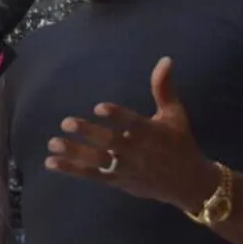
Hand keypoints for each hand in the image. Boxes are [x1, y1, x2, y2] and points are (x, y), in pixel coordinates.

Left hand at [44, 57, 219, 213]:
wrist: (189, 183)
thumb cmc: (181, 144)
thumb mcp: (175, 115)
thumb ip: (164, 88)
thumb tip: (165, 60)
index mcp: (151, 133)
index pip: (133, 123)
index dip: (117, 116)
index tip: (99, 107)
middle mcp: (137, 151)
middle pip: (111, 142)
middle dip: (88, 133)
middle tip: (66, 123)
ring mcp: (126, 168)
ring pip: (98, 161)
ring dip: (75, 153)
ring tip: (53, 143)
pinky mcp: (118, 181)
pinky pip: (92, 176)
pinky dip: (72, 169)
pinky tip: (52, 162)